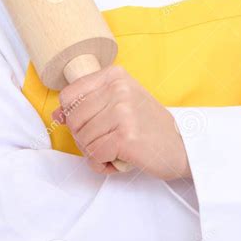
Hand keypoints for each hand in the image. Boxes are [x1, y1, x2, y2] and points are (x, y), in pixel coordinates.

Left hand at [51, 64, 190, 180]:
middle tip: (105, 143)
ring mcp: (122, 111)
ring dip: (94, 153)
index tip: (91, 124)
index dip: (73, 117)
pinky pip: (94, 155)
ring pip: (83, 139)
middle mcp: (118, 88)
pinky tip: (118, 160)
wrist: (183, 146)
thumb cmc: (148, 126)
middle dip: (84, 138)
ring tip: (115, 151)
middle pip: (74, 119)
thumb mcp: (120, 105)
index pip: (69, 95)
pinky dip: (102, 164)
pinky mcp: (126, 136)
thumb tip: (58, 114)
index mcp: (115, 76)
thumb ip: (89, 105)